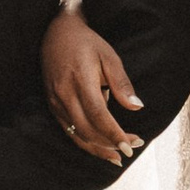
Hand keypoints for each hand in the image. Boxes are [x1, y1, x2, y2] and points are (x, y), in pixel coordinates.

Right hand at [44, 6, 142, 163]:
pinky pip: (68, 130)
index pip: (98, 115)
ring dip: (98, 148)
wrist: (56, 33)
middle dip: (110, 144)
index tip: (130, 146)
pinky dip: (85, 142)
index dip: (114, 133)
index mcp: (80, 80)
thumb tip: (137, 107)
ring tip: (118, 156)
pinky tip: (100, 148)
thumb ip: (121, 83)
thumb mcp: (109, 56)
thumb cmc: (86, 43)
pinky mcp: (52, 105)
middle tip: (132, 149)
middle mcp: (64, 94)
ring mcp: (56, 101)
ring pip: (76, 134)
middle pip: (87, 129)